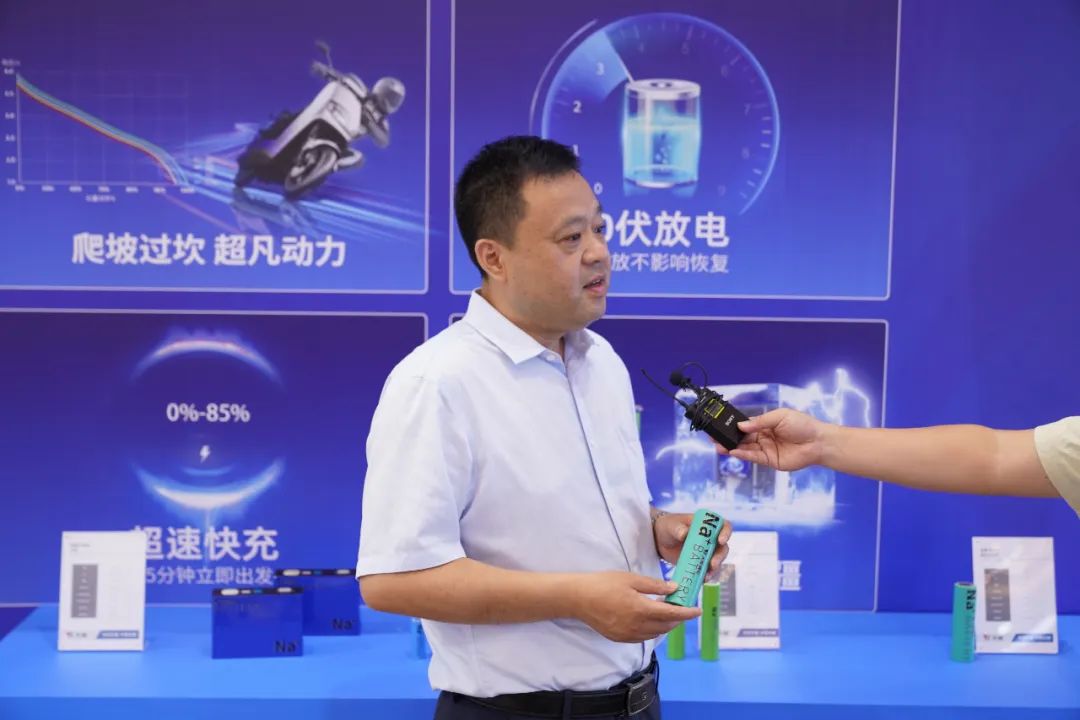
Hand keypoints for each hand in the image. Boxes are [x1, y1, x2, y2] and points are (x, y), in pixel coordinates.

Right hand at [572, 572, 699, 642]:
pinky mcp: (620, 638)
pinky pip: (643, 637)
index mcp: (642, 609)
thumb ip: (654, 585)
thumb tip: (674, 588)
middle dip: (678, 619)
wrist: (579, 598)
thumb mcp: (631, 579)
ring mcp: (628, 635)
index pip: (672, 614)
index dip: (687, 613)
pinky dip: (652, 630)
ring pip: (655, 634)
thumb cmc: (604, 584)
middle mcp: (637, 626)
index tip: (698, 610)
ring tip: (669, 614)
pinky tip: (651, 621)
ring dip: (666, 625)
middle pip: (666, 626)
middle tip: (682, 608)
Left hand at [653, 511, 731, 581]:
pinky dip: (706, 575)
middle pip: (723, 547)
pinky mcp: (701, 562)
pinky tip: (702, 580)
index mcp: (707, 525)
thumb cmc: (668, 527)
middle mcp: (711, 538)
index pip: (724, 526)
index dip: (726, 533)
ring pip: (717, 561)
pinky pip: (708, 570)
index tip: (720, 540)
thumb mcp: (671, 526)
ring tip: (706, 576)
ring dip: (714, 569)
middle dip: (720, 557)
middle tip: (712, 564)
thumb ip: (678, 528)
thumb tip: (684, 534)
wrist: (659, 540)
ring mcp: (707, 551)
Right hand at [719, 409, 825, 470]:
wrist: (818, 442)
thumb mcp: (780, 416)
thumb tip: (741, 425)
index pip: (746, 425)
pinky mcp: (770, 460)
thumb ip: (760, 421)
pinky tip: (733, 451)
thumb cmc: (803, 425)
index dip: (733, 426)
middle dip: (728, 438)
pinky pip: (753, 457)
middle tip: (714, 438)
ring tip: (719, 446)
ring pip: (745, 448)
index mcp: (766, 424)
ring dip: (732, 447)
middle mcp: (764, 437)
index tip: (720, 425)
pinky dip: (743, 454)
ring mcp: (766, 449)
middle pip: (742, 438)